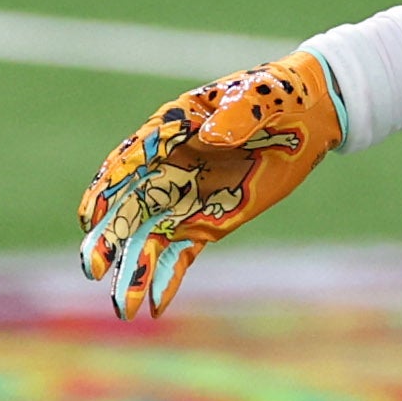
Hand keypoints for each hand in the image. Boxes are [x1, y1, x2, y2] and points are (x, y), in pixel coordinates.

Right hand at [78, 50, 342, 317]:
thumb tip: (209, 138)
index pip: (131, 157)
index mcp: (172, 127)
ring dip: (133, 269)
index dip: (109, 185)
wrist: (309, 114)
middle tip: (92, 267)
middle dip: (109, 236)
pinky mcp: (208, 222)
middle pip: (128, 204)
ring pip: (149, 237)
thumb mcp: (262, 95)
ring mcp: (185, 198)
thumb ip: (235, 115)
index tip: (93, 213)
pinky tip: (155, 307)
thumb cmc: (277, 93)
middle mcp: (167, 167)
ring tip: (121, 307)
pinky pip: (181, 254)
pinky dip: (167, 279)